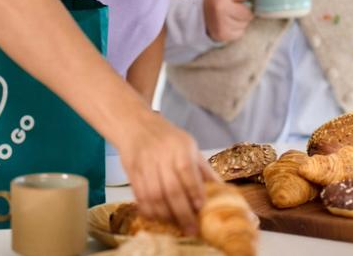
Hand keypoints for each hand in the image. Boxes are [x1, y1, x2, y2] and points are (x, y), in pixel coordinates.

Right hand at [117, 110, 219, 234]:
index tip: (200, 208)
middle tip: (191, 229)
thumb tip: (222, 192)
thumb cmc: (167, 137)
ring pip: (153, 196)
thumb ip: (203, 169)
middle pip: (170, 188)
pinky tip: (158, 217)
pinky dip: (149, 210)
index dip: (193, 191)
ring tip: (175, 225)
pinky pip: (139, 195)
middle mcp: (161, 154)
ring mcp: (144, 163)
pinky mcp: (131, 171)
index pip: (186, 170)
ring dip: (165, 215)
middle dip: (182, 212)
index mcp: (179, 146)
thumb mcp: (189, 145)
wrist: (136, 124)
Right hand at [203, 0, 252, 41]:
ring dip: (241, 20)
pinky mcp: (224, 35)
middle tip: (234, 7)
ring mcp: (222, 23)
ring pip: (246, 22)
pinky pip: (241, 32)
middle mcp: (221, 8)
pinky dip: (237, 29)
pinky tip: (228, 24)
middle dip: (245, 9)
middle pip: (249, 11)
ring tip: (230, 16)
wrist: (197, 17)